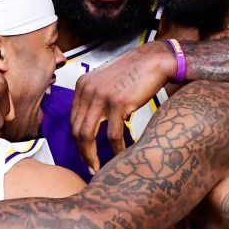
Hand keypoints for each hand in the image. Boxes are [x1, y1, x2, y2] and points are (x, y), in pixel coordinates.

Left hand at [71, 40, 171, 171]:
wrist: (155, 61)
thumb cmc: (135, 73)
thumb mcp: (107, 82)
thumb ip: (97, 100)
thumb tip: (98, 125)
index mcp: (83, 85)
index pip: (74, 118)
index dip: (78, 140)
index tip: (85, 153)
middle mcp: (88, 89)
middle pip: (77, 129)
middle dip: (82, 151)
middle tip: (90, 166)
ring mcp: (101, 96)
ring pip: (88, 135)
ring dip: (92, 155)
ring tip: (99, 167)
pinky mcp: (118, 103)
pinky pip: (112, 134)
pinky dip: (115, 149)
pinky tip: (121, 156)